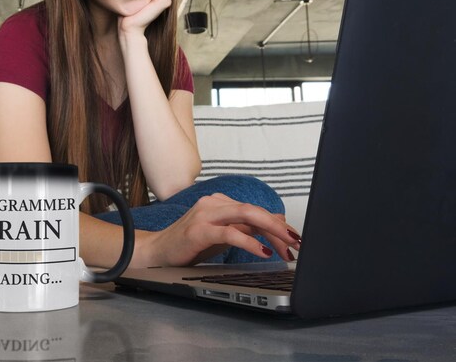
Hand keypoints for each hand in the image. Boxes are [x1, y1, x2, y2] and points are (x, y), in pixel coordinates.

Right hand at [143, 193, 301, 265]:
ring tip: (287, 246)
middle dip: (280, 227)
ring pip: (246, 215)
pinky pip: (230, 232)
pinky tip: (263, 252)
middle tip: (298, 243)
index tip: (295, 241)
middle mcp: (214, 203)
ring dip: (271, 231)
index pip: (256, 211)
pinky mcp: (198, 230)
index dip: (278, 226)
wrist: (157, 252)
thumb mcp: (222, 235)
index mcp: (220, 203)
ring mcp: (205, 215)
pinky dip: (250, 242)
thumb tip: (277, 222)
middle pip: (255, 210)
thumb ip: (246, 227)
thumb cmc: (189, 244)